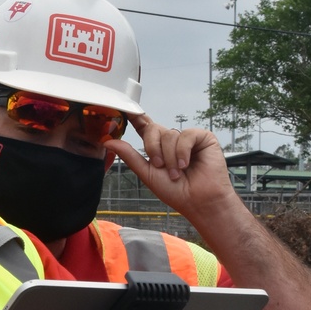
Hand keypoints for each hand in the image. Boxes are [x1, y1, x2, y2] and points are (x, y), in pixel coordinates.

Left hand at [108, 116, 240, 223]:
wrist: (198, 201)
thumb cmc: (176, 191)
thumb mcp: (147, 173)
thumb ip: (129, 156)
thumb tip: (108, 141)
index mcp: (158, 148)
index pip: (144, 127)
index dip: (135, 117)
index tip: (125, 108)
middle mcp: (172, 140)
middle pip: (153, 129)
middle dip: (153, 148)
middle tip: (160, 166)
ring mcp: (187, 138)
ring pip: (169, 134)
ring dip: (170, 157)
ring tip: (177, 173)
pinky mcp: (203, 138)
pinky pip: (186, 135)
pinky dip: (183, 151)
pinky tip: (186, 164)